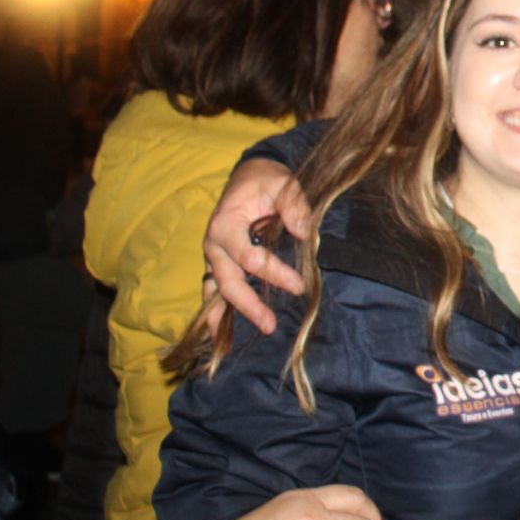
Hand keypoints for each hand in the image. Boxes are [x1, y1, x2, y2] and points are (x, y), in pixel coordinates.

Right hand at [202, 158, 311, 335]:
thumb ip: (294, 206)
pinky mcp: (217, 264)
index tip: (300, 285)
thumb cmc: (267, 181)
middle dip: (248, 305)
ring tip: (231, 344)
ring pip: (215, 291)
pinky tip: (220, 335)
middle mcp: (214, 244)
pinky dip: (216, 312)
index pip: (250, 258)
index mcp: (225, 224)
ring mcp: (213, 256)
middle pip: (227, 282)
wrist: (250, 176)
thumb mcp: (282, 184)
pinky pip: (213, 290)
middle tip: (269, 325)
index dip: (274, 273)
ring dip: (225, 316)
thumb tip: (306, 232)